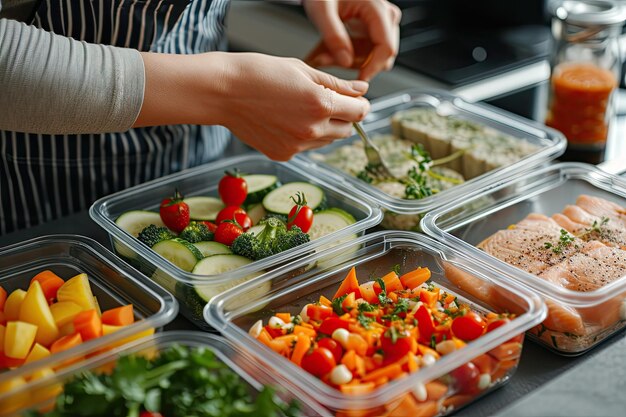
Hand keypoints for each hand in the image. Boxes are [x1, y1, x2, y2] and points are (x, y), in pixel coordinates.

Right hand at [136, 52, 369, 160]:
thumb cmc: (259, 73)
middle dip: (343, 116)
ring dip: (325, 127)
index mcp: (321, 105)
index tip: (354, 99)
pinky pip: (306, 148)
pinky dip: (304, 137)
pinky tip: (286, 120)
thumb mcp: (303, 70)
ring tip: (300, 109)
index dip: (360, 104)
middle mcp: (312, 131)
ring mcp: (297, 147)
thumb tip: (362, 90)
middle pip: (347, 130)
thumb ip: (337, 84)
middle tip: (325, 101)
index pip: (360, 112)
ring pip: (327, 141)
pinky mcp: (283, 155)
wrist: (223, 91)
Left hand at [304, 0, 401, 80]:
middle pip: (384, 55)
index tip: (358, 80)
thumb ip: (333, 36)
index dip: (373, 68)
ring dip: (353, 61)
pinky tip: (334, 51)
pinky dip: (352, 56)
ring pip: (377, 57)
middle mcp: (386, 16)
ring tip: (327, 55)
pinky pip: (370, 52)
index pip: (386, 48)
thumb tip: (346, 62)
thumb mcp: (322, 10)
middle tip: (330, 61)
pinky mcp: (377, 30)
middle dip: (358, 64)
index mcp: (378, 9)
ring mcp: (384, 23)